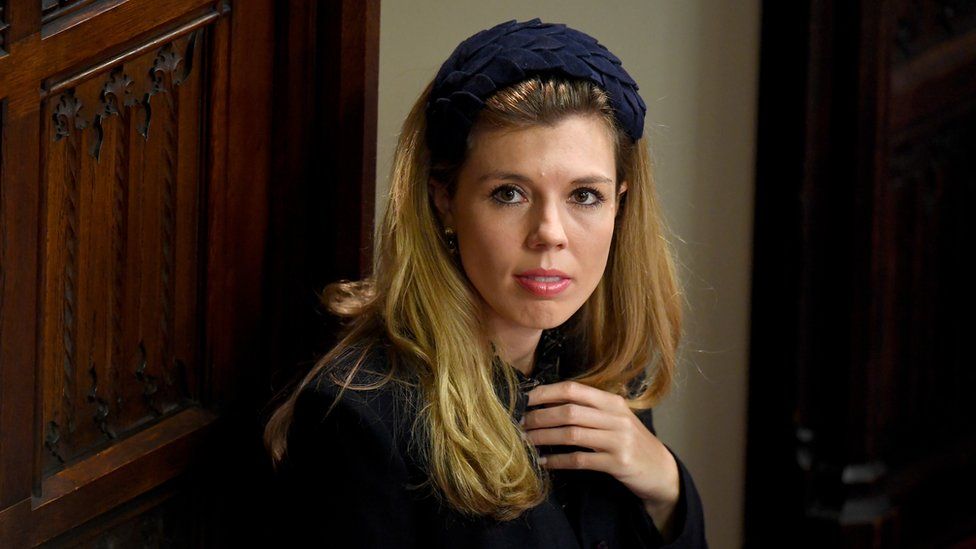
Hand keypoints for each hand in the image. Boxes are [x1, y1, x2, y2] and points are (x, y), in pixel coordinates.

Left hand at [523, 381, 679, 536]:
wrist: (661, 469)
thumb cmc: (630, 441)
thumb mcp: (615, 418)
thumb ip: (589, 408)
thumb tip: (547, 401)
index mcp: (612, 401)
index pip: (574, 389)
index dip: (546, 392)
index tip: (524, 399)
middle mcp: (616, 417)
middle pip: (569, 411)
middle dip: (539, 417)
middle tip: (519, 423)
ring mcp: (618, 440)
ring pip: (572, 434)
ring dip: (544, 437)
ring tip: (526, 441)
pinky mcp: (618, 463)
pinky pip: (580, 460)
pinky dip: (558, 461)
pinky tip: (543, 462)